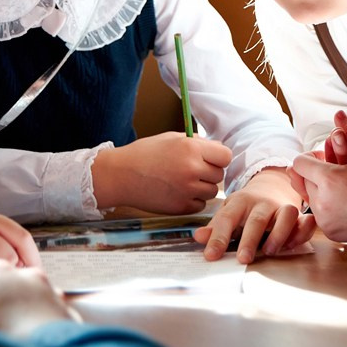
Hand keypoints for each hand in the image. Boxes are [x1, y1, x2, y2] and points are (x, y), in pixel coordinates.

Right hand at [92, 132, 231, 212]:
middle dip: (209, 172)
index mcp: (190, 148)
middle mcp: (192, 169)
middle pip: (219, 175)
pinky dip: (192, 200)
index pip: (225, 156)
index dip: (218, 157)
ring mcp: (187, 190)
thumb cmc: (144, 154)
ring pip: (211, 191)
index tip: (210, 158)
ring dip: (202, 187)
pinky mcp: (181, 207)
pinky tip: (176, 191)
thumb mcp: (171, 138)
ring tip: (182, 180)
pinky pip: (200, 205)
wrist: (120, 176)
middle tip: (191, 169)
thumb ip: (197, 142)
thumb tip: (217, 148)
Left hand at [193, 167, 314, 263]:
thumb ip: (215, 227)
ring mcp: (281, 207)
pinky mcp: (298, 214)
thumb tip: (197, 238)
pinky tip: (293, 245)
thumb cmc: (246, 206)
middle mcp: (261, 204)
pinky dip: (303, 231)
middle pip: (256, 219)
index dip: (218, 237)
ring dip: (280, 234)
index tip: (211, 256)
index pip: (226, 219)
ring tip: (269, 251)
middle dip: (250, 239)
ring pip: (286, 215)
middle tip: (243, 259)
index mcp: (239, 202)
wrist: (271, 185)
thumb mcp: (228, 212)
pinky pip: (305, 221)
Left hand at [291, 112, 346, 243]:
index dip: (311, 158)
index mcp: (329, 180)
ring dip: (319, 190)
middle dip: (316, 174)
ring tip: (341, 186)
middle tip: (336, 171)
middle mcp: (323, 203)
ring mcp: (326, 221)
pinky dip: (327, 207)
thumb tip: (338, 114)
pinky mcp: (331, 233)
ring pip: (309, 197)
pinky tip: (345, 201)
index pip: (299, 163)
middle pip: (303, 180)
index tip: (326, 158)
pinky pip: (318, 214)